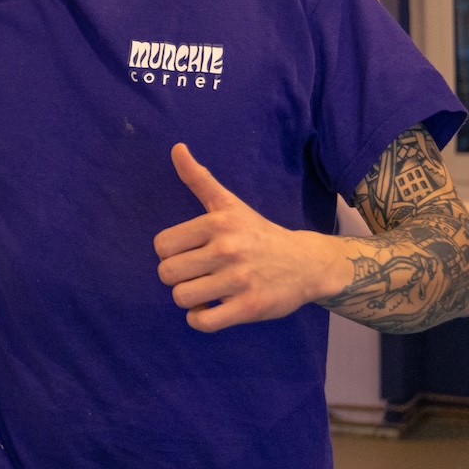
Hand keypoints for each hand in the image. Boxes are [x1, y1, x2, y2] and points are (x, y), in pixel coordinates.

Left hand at [153, 143, 340, 332]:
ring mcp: (239, 280)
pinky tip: (210, 309)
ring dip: (189, 299)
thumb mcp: (228, 203)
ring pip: (182, 297)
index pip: (162, 245)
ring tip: (205, 291)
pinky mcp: (250, 307)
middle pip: (167, 273)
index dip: (170, 253)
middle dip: (177, 276)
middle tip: (197, 273)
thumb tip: (176, 147)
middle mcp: (227, 249)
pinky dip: (199, 319)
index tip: (189, 252)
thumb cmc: (258, 233)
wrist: (306, 263)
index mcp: (217, 223)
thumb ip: (198, 178)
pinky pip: (203, 322)